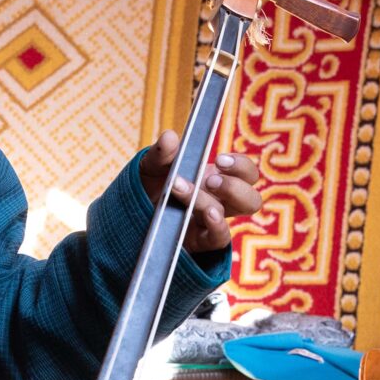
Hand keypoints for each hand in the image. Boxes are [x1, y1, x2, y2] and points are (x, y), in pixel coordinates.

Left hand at [140, 130, 261, 253]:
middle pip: (251, 199)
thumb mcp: (150, 167)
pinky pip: (220, 238)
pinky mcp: (200, 243)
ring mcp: (211, 223)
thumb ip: (161, 154)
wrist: (128, 216)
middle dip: (235, 186)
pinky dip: (218, 226)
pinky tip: (208, 214)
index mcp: (214, 179)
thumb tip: (170, 137)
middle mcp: (219, 202)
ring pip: (235, 219)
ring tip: (194, 194)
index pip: (245, 173)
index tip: (220, 160)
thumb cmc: (147, 189)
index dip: (240, 165)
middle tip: (209, 180)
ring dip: (218, 201)